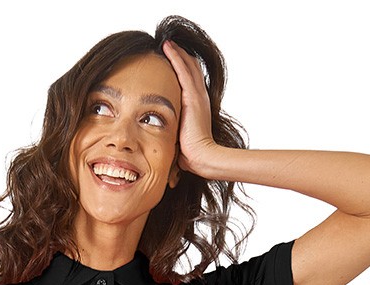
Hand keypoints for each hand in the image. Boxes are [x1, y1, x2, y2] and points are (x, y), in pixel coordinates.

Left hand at [162, 40, 220, 176]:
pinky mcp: (192, 96)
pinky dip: (175, 57)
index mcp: (198, 105)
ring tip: (166, 42)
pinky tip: (166, 47)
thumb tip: (166, 137)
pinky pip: (183, 70)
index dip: (183, 68)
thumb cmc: (192, 153)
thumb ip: (176, 129)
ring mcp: (197, 96)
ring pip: (188, 65)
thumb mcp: (182, 136)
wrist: (203, 157)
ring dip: (176, 52)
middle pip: (192, 68)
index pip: (191, 80)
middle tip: (168, 45)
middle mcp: (200, 97)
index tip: (171, 60)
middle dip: (180, 56)